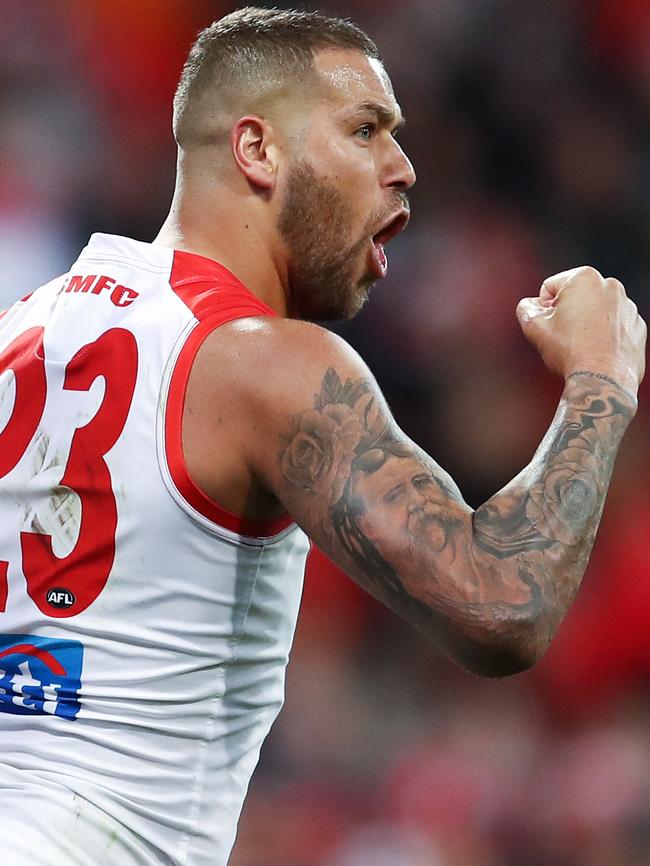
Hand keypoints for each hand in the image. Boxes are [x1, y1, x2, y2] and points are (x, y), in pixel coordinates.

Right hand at [516, 266, 645, 395]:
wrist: (603, 380)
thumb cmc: (569, 351)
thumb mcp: (534, 327)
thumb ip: (525, 309)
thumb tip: (529, 305)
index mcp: (584, 278)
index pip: (549, 288)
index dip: (542, 309)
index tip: (550, 327)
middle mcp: (610, 286)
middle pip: (575, 297)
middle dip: (567, 313)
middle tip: (564, 337)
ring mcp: (628, 306)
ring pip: (596, 311)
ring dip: (586, 323)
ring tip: (581, 346)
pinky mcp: (637, 326)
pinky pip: (614, 325)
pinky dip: (605, 334)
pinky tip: (597, 351)